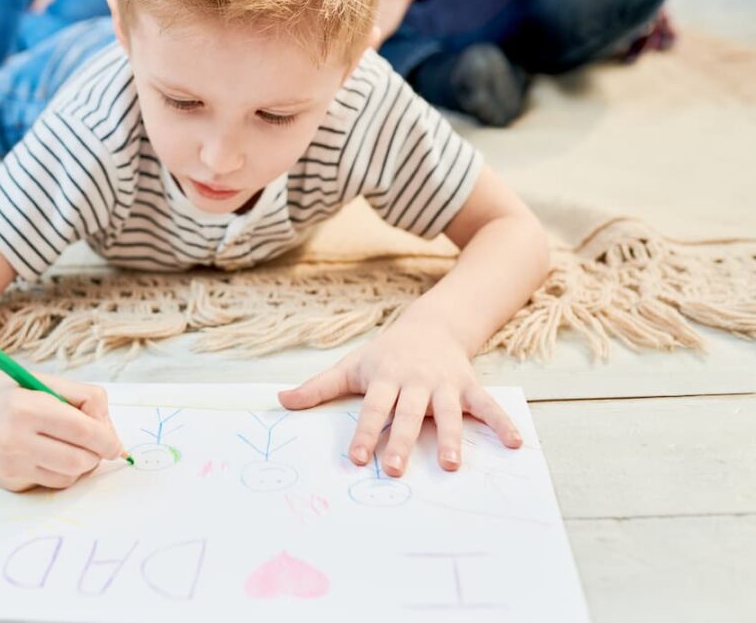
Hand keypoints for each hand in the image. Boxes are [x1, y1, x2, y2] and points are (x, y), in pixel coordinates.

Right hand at [0, 370, 124, 490]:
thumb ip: (88, 400)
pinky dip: (59, 472)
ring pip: (68, 477)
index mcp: (26, 407)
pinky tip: (46, 454)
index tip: (116, 445)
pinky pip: (50, 484)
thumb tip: (113, 439)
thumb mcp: (50, 382)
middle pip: (78, 460)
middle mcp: (12, 439)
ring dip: (80, 465)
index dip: (107, 440)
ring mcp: (7, 464)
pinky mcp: (6, 481)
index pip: (81, 430)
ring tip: (69, 446)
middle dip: (96, 455)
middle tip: (95, 445)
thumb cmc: (15, 391)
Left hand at [278, 315, 521, 475]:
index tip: (358, 458)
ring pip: (447, 413)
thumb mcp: (351, 365)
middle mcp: (414, 381)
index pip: (372, 408)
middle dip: (402, 442)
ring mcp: (444, 384)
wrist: (430, 325)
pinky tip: (515, 443)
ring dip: (450, 437)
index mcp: (384, 378)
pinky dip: (501, 422)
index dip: (365, 432)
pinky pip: (486, 405)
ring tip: (452, 465)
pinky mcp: (468, 385)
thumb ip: (318, 387)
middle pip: (407, 414)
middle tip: (396, 470)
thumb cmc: (384, 354)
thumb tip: (280, 400)